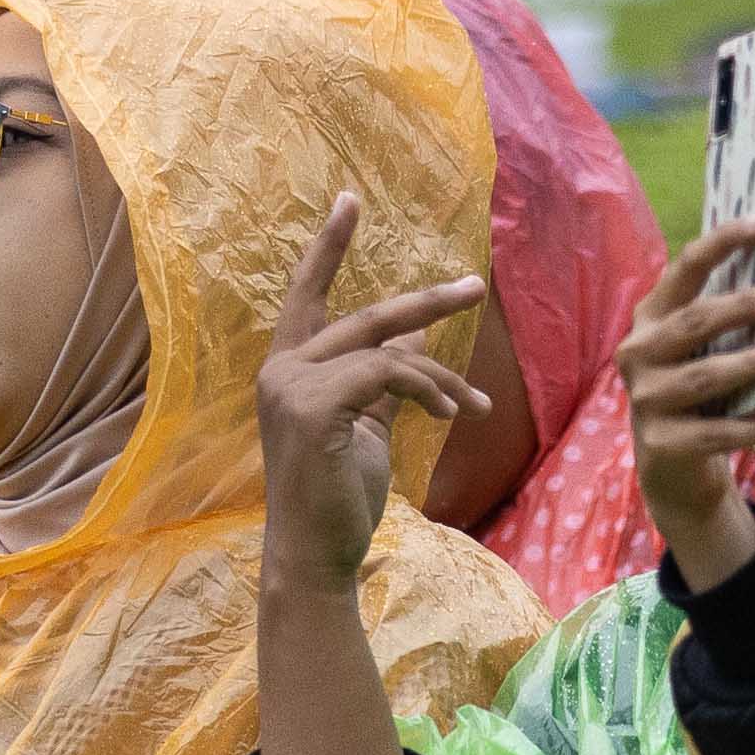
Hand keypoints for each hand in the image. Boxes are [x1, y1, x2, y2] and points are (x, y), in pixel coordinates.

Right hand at [256, 191, 489, 602]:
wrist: (318, 555)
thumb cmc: (338, 497)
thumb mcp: (363, 427)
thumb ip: (380, 381)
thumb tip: (415, 340)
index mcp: (288, 368)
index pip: (306, 295)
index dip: (327, 247)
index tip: (349, 199)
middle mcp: (280, 369)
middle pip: (365, 317)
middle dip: (425, 303)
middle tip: (474, 287)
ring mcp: (290, 386)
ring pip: (386, 350)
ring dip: (440, 376)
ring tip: (473, 407)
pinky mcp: (313, 406)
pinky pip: (387, 375)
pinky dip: (426, 389)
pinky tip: (448, 413)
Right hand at [616, 210, 754, 591]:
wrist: (673, 463)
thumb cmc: (702, 389)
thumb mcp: (710, 347)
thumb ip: (736, 317)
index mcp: (652, 316)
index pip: (685, 268)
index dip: (722, 242)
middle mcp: (639, 352)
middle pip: (696, 321)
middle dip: (747, 306)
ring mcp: (647, 399)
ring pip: (706, 376)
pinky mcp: (662, 442)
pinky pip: (718, 432)